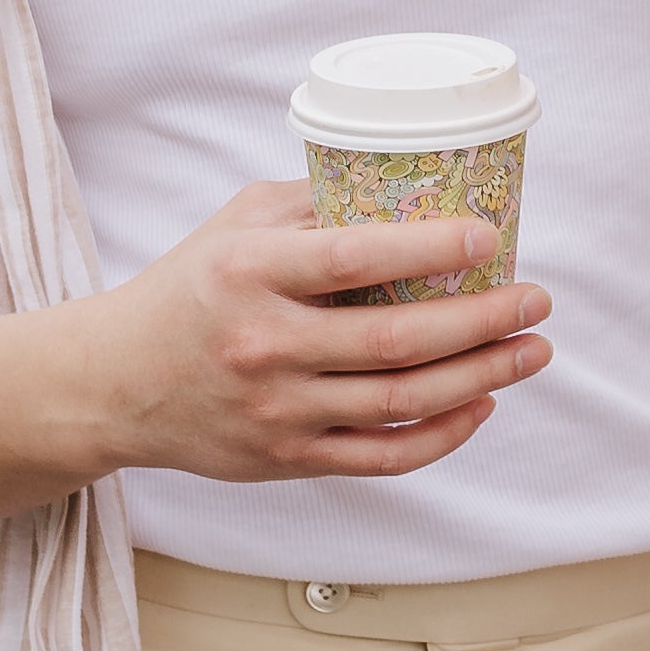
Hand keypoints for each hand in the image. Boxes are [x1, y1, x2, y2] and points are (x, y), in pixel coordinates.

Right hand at [88, 179, 553, 481]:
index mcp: (249, 273)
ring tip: (532, 350)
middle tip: (537, 299)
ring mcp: (276, 410)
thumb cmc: (188, 288)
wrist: (112, 383)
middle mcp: (263, 344)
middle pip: (396, 341)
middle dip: (483, 321)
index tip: (490, 239)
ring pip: (401, 403)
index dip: (430, 249)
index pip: (354, 259)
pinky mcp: (285, 458)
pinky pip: (382, 457)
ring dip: (482, 377)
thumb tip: (413, 192)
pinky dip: (442, 434)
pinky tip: (481, 404)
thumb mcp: (237, 225)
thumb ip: (317, 206)